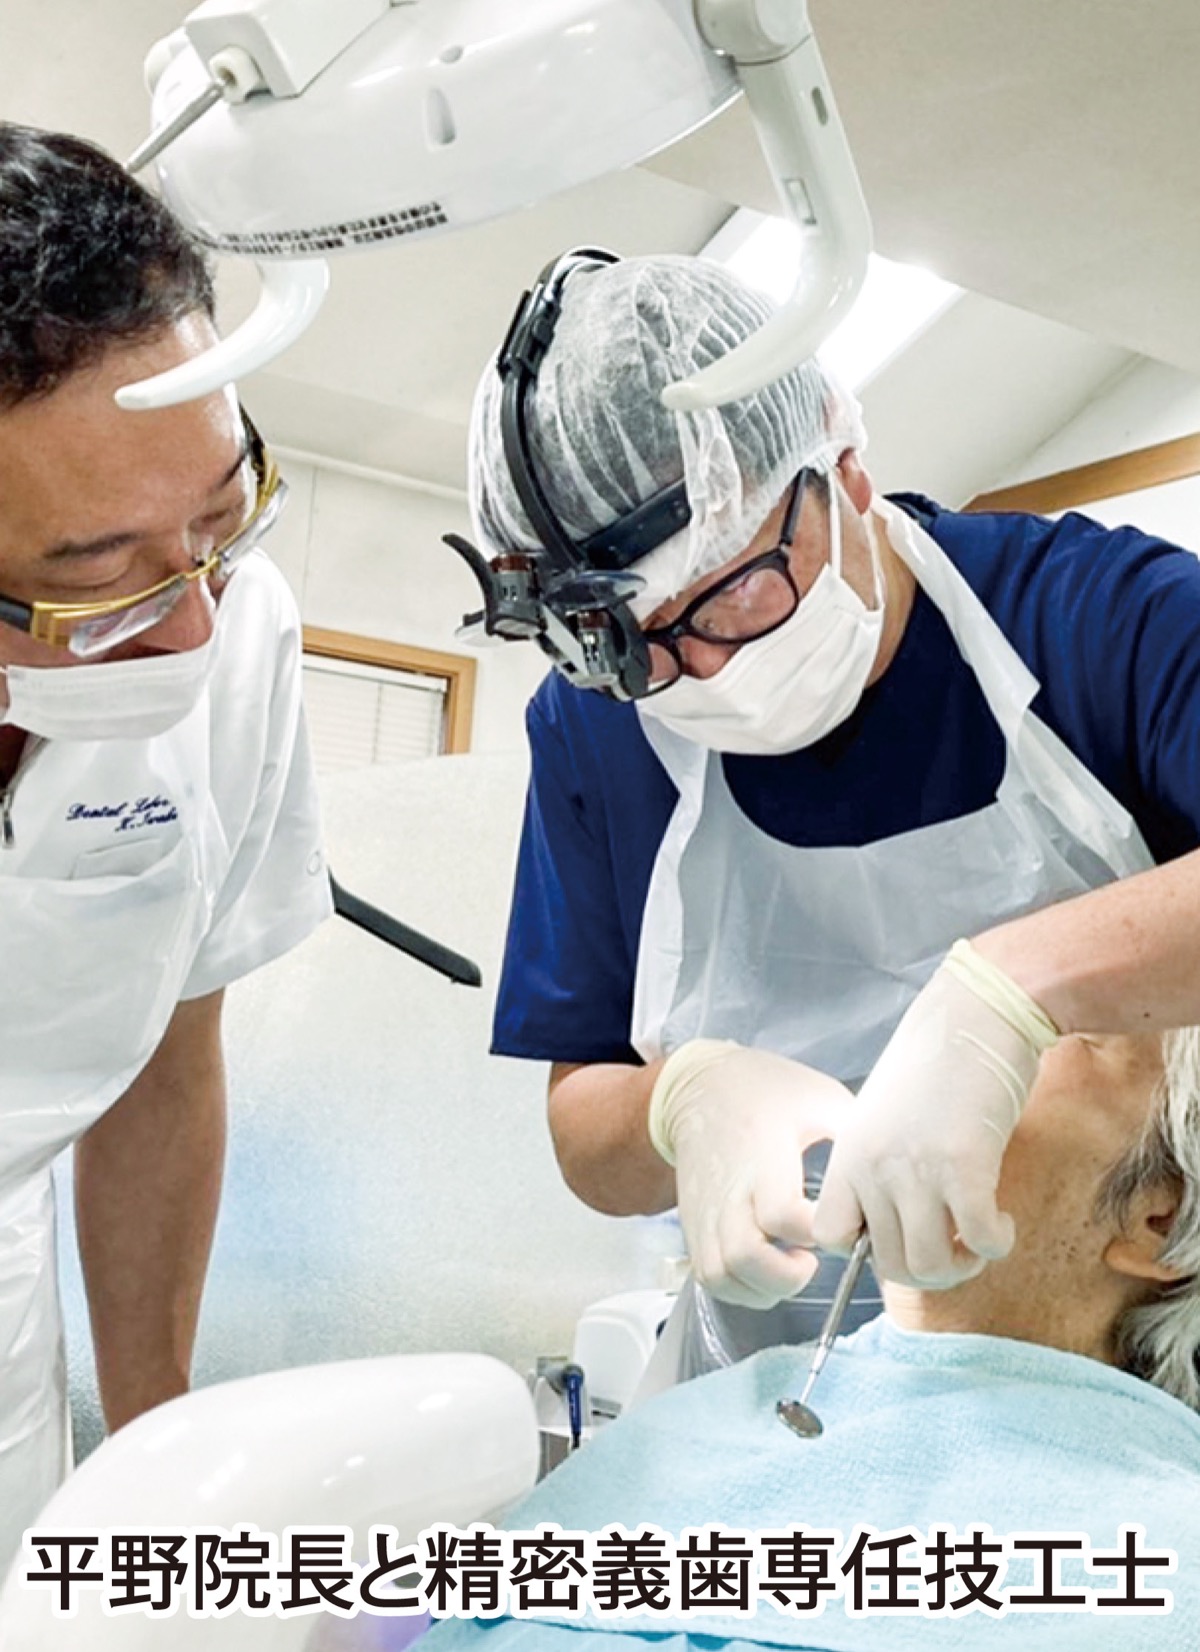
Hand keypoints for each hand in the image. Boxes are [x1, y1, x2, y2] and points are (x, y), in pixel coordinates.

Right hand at [648, 1041, 849, 1307]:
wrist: (702, 1086)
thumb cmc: (768, 1092)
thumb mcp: (821, 1099)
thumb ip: (854, 1141)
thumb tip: (900, 1178)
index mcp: (763, 1156)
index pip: (782, 1215)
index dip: (816, 1234)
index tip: (837, 1225)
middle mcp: (729, 1189)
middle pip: (745, 1257)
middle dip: (787, 1276)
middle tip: (811, 1260)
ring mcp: (707, 1210)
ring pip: (722, 1275)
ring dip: (762, 1287)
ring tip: (790, 1267)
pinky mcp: (694, 1223)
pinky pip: (710, 1276)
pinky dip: (739, 1289)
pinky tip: (766, 1272)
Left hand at [812, 940, 1058, 1286]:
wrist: (978, 1014)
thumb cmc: (939, 1062)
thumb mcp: (886, 1116)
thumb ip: (881, 1166)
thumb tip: (895, 1222)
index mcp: (851, 1154)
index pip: (830, 1236)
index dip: (868, 1250)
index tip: (902, 1235)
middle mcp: (875, 1167)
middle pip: (889, 1265)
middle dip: (928, 1271)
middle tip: (955, 1249)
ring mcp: (917, 1169)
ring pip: (930, 1265)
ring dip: (962, 1265)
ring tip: (978, 1239)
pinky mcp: (965, 1166)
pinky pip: (980, 1240)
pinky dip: (996, 1244)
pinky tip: (1002, 1221)